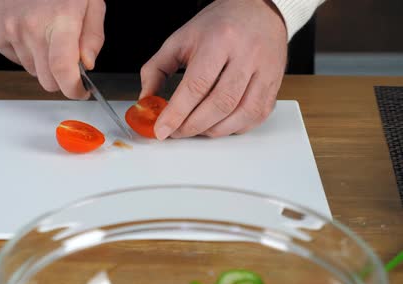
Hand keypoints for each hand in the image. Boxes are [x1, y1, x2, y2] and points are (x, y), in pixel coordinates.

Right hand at [0, 0, 105, 98]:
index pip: (63, 69)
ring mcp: (11, 30)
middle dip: (61, 79)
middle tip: (67, 64)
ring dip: (43, 64)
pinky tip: (30, 32)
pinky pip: (16, 60)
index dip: (73, 89)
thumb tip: (87, 64)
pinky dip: (26, 53)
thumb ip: (93, 35)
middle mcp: (33, 27)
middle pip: (47, 80)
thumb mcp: (90, 1)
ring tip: (47, 36)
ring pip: (32, 72)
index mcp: (61, 18)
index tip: (80, 91)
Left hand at [139, 0, 287, 139]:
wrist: (256, 10)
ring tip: (196, 128)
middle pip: (220, 103)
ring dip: (214, 130)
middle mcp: (246, 55)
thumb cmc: (217, 26)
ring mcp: (265, 70)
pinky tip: (219, 124)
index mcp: (220, 40)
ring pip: (241, 113)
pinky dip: (234, 128)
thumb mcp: (180, 40)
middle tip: (176, 131)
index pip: (196, 85)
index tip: (162, 129)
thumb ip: (157, 69)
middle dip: (193, 125)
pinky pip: (256, 116)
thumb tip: (146, 100)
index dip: (177, 113)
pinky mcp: (275, 84)